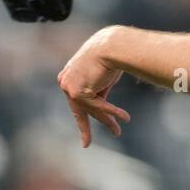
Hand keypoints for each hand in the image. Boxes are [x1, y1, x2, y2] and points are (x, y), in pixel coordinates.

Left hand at [57, 27, 131, 147]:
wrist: (111, 45)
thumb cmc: (111, 56)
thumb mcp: (102, 77)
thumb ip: (97, 91)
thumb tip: (100, 108)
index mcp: (68, 76)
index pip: (76, 101)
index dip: (80, 117)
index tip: (80, 131)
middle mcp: (64, 82)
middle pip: (80, 109)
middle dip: (85, 127)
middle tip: (86, 144)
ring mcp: (68, 87)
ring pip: (90, 110)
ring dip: (107, 120)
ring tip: (118, 131)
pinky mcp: (77, 92)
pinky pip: (97, 106)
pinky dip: (112, 112)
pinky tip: (125, 117)